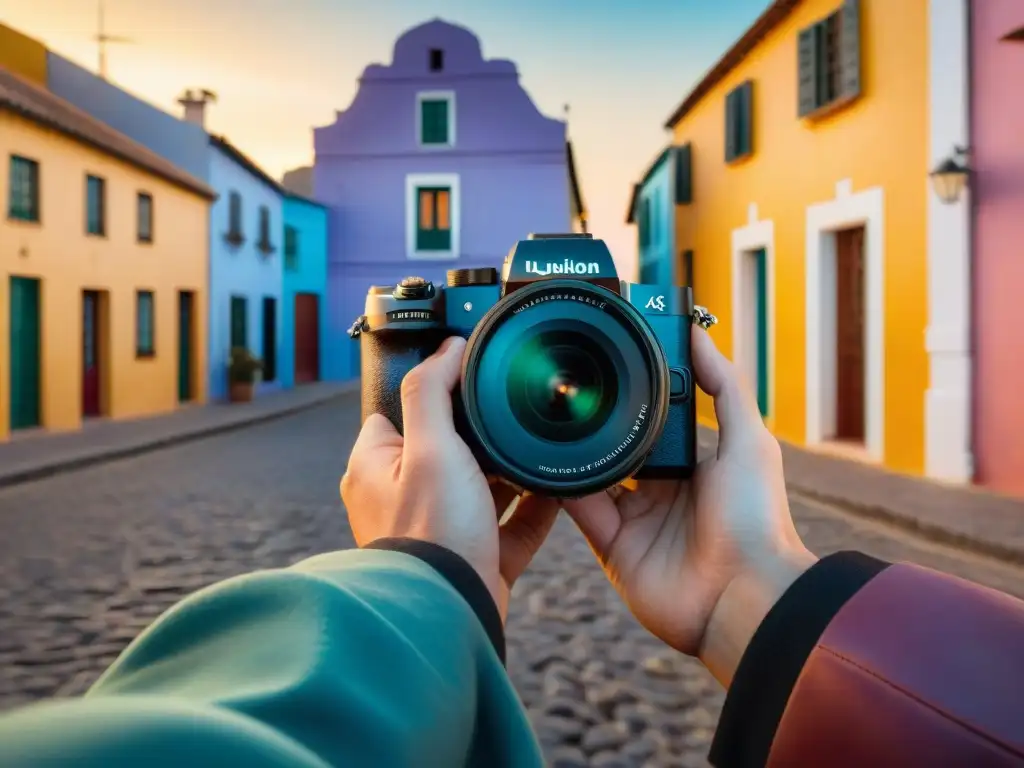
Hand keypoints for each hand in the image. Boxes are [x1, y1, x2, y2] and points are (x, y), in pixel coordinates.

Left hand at [341, 336, 559, 620]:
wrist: (449, 617)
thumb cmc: (429, 534)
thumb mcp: (430, 447)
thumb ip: (432, 390)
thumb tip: (447, 346)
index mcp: (376, 467)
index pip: (399, 411)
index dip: (434, 392)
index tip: (471, 378)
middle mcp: (403, 497)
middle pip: (449, 449)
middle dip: (484, 436)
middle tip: (515, 415)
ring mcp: (441, 530)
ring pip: (483, 487)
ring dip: (512, 472)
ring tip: (542, 447)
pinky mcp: (475, 559)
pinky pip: (510, 526)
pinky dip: (534, 508)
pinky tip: (559, 489)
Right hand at [563, 326, 817, 684]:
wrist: (743, 595)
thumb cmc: (756, 518)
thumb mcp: (748, 439)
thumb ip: (724, 385)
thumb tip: (698, 334)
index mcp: (693, 465)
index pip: (652, 424)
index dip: (632, 398)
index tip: (607, 365)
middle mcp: (661, 492)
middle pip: (617, 448)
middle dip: (595, 424)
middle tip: (567, 388)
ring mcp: (636, 521)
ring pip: (592, 476)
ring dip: (573, 453)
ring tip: (549, 417)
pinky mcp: (613, 549)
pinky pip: (580, 511)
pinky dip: (562, 489)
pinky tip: (546, 460)